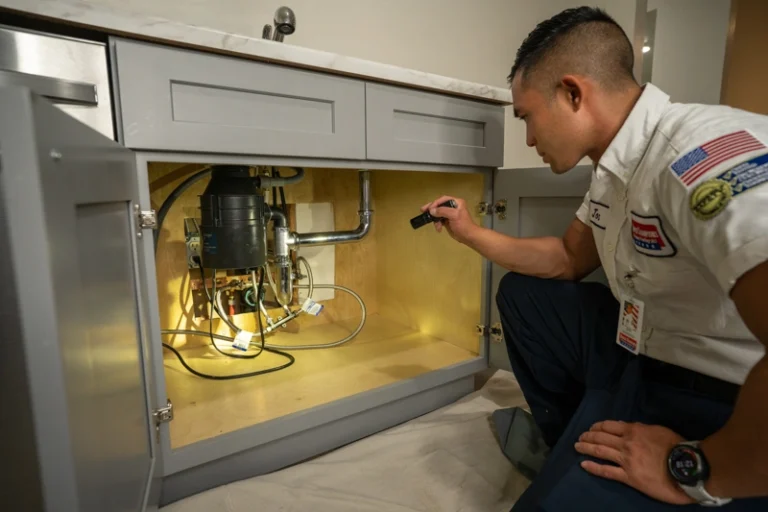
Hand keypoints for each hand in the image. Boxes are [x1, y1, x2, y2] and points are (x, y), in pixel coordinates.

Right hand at [420, 196, 477, 243]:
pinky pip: (439, 220)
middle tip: (422, 211)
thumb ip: (442, 211)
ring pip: (438, 213)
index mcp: (456, 202)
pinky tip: (439, 228)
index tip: (429, 209)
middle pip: (439, 205)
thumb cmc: (463, 224)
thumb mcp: (454, 215)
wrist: (468, 236)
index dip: (435, 203)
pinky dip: (437, 224)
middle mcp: (453, 206)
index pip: (443, 199)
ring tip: (436, 225)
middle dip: (432, 209)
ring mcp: (450, 214)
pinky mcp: (448, 221)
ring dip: (435, 219)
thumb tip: (431, 210)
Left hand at [575, 421, 694, 504]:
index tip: (591, 428)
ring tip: (576, 447)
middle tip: (579, 438)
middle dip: (587, 436)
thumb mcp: (658, 430)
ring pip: (600, 451)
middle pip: (600, 437)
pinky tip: (583, 464)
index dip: (596, 426)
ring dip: (585, 448)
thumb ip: (641, 428)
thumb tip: (628, 427)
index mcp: (633, 430)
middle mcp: (626, 443)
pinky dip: (593, 467)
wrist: (686, 468)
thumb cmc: (677, 447)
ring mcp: (626, 460)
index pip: (608, 425)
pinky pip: (607, 471)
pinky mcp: (629, 477)